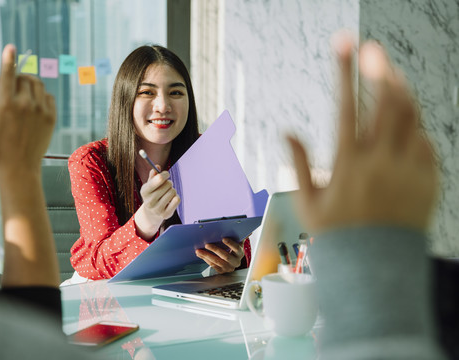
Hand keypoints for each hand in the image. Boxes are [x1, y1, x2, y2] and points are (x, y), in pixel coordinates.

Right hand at [0, 44, 55, 174]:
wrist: (19, 166)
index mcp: (6, 105)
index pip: (8, 74)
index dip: (8, 59)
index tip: (10, 47)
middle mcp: (25, 105)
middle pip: (24, 77)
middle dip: (17, 78)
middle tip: (12, 86)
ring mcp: (41, 111)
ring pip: (37, 84)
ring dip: (29, 85)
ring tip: (22, 97)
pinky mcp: (51, 117)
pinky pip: (47, 96)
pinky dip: (40, 97)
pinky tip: (32, 108)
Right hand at [134, 166, 179, 239]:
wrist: (151, 212)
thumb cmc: (152, 194)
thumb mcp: (150, 184)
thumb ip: (153, 175)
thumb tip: (157, 166)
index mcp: (144, 191)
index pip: (159, 178)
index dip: (165, 174)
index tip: (166, 174)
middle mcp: (150, 201)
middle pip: (168, 184)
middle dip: (169, 182)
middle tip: (167, 185)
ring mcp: (157, 209)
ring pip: (173, 192)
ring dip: (172, 190)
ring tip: (167, 193)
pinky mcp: (165, 214)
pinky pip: (177, 200)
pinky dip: (176, 197)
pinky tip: (171, 200)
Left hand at [195, 238, 244, 273]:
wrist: (232, 260)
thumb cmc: (233, 249)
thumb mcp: (237, 242)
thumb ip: (241, 236)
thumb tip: (250, 231)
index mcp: (240, 253)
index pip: (236, 248)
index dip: (230, 244)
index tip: (223, 239)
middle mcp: (236, 262)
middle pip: (226, 256)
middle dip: (215, 250)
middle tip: (207, 244)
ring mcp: (229, 267)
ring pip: (217, 262)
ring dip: (207, 255)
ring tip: (199, 250)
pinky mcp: (222, 271)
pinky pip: (213, 265)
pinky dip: (205, 259)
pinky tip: (200, 254)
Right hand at [288, 34, 438, 233]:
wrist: (374, 267)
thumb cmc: (337, 235)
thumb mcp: (307, 202)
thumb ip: (298, 163)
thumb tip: (286, 133)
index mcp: (348, 164)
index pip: (346, 106)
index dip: (345, 72)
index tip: (343, 47)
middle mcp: (379, 162)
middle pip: (385, 102)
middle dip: (379, 70)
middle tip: (373, 50)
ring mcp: (407, 169)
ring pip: (410, 117)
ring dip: (401, 91)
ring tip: (392, 77)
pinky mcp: (427, 180)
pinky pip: (426, 143)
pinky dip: (416, 127)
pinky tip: (406, 122)